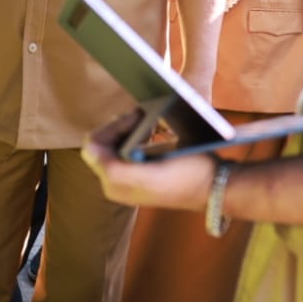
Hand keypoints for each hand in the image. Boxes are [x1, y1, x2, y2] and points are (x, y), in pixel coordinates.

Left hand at [81, 112, 216, 210]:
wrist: (213, 187)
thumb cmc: (188, 177)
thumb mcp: (150, 174)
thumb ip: (114, 169)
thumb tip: (89, 148)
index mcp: (114, 184)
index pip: (94, 145)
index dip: (112, 127)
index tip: (136, 116)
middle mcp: (114, 184)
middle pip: (102, 143)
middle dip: (119, 125)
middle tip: (141, 114)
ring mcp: (125, 179)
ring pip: (112, 142)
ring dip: (127, 128)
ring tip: (146, 121)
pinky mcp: (137, 174)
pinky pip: (123, 147)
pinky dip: (133, 135)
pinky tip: (149, 131)